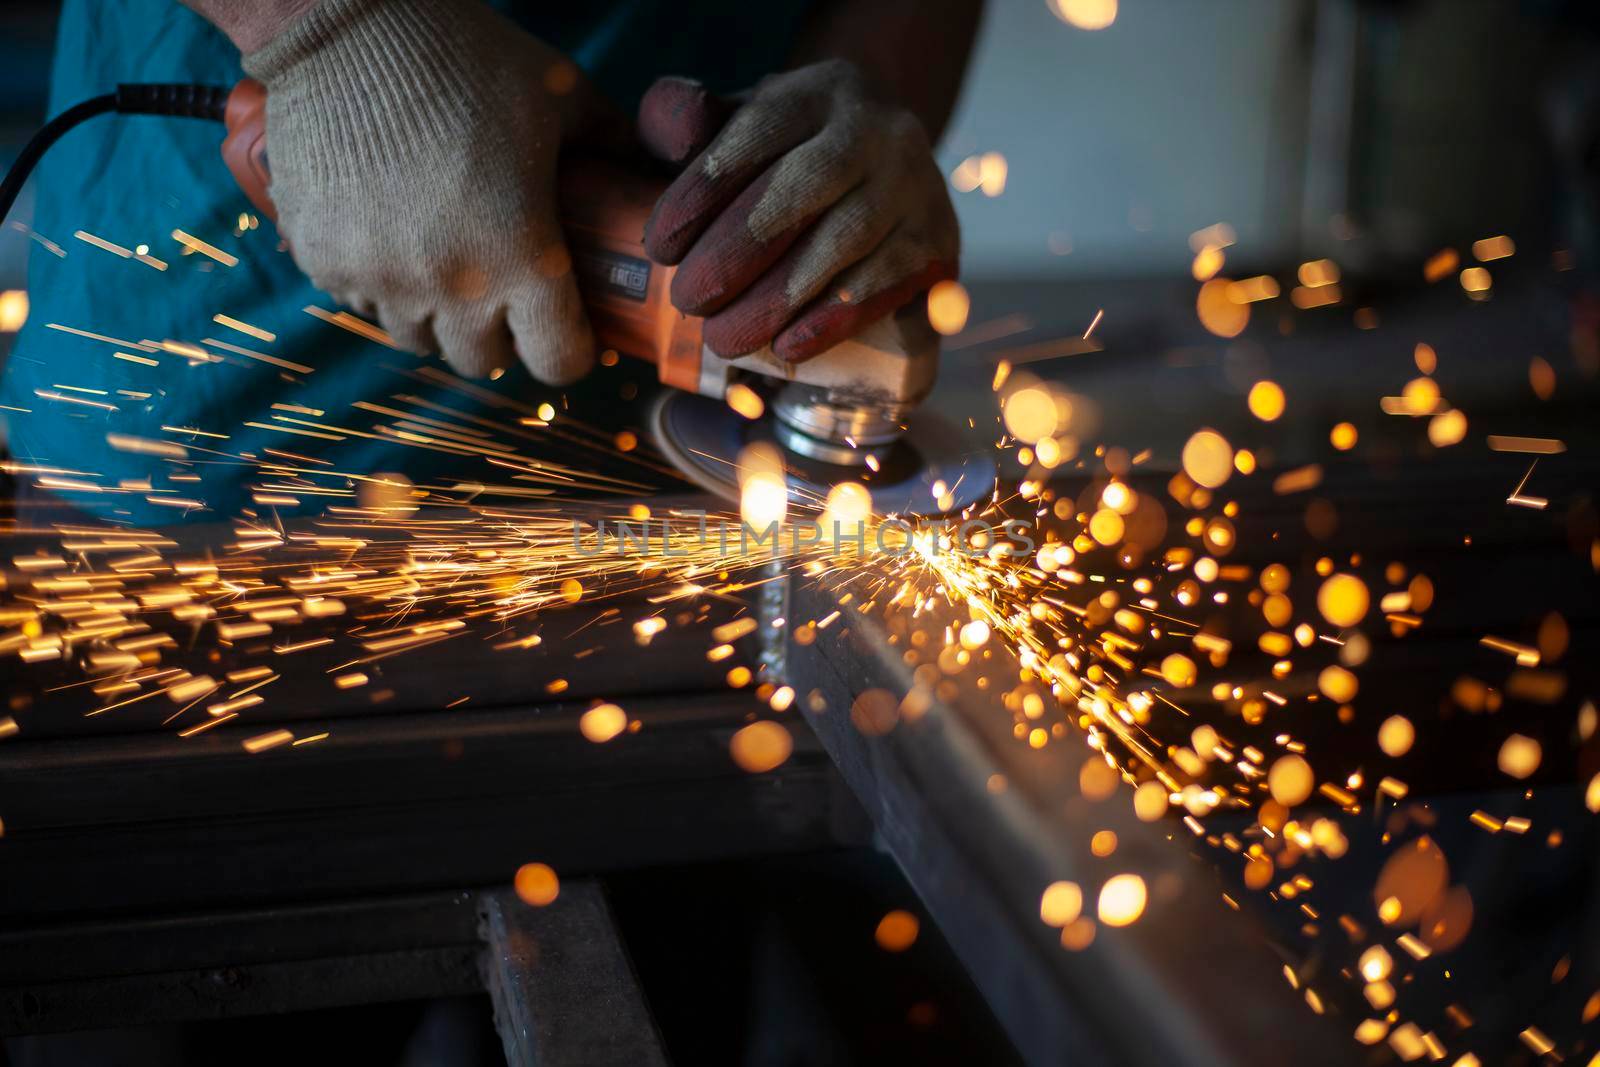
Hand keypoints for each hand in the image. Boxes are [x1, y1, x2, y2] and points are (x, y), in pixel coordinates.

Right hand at [242, 0, 596, 382]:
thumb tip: (650, 181)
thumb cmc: (467, 57)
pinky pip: (363, 304)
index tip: (571, 325)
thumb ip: (616, 148)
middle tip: (506, 290)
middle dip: (502, 334)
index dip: (572, 349)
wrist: (345, 24)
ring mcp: (379, 278)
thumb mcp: (565, 96)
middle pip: (484, 361)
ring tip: (449, 264)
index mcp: (521, 255)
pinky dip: (383, 287)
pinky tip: (395, 238)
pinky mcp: (324, 260)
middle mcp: (449, 284)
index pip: (558, 361)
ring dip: (440, 316)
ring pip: (420, 340)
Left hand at [637, 61, 959, 361]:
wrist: (880, 168)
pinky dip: (834, 318)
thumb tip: (673, 136)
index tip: (660, 247)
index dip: (703, 191)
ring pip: (845, 241)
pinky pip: (886, 283)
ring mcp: (915, 184)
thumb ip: (687, 121)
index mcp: (818, 92)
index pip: (757, 132)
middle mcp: (876, 129)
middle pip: (803, 188)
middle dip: (736, 251)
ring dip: (778, 298)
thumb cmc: (789, 156)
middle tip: (688, 300)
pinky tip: (788, 348)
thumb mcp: (738, 124)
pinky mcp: (937, 239)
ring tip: (724, 338)